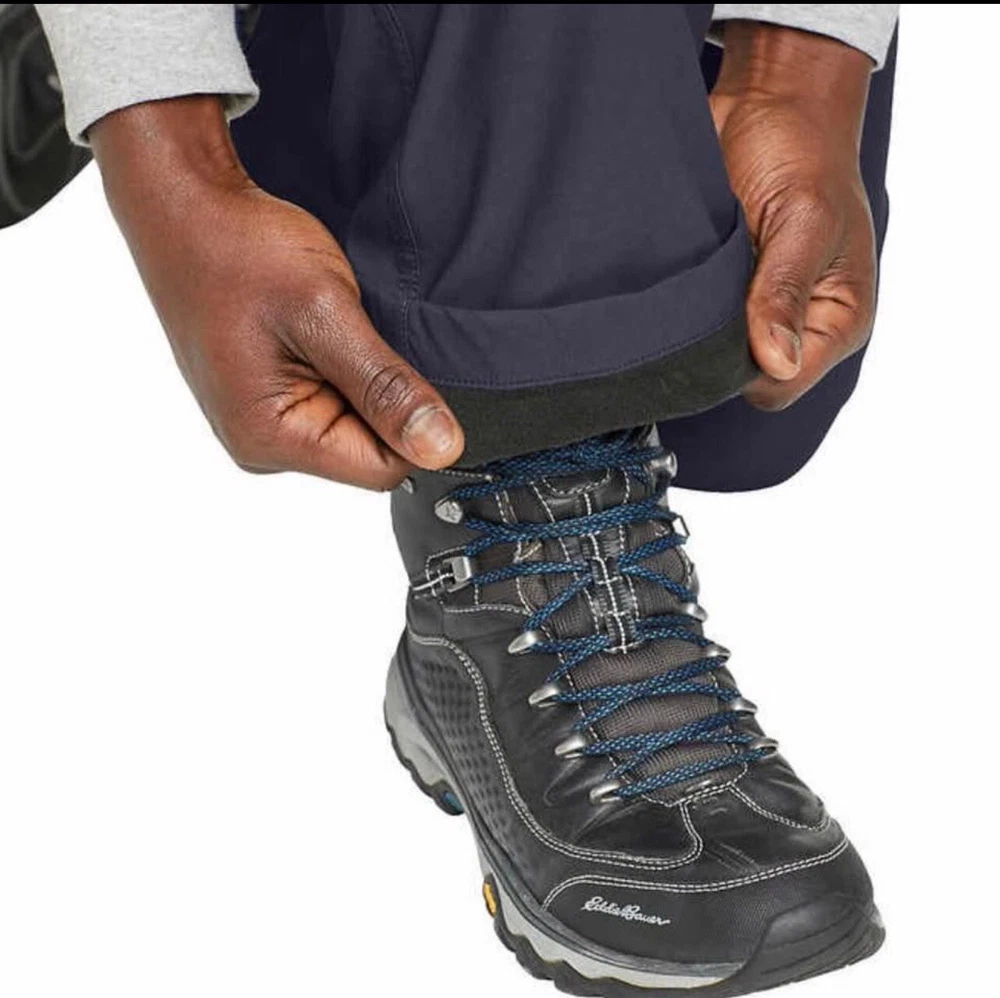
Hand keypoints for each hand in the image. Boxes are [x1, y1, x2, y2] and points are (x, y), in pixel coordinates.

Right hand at [90, 96, 463, 488]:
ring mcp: (261, 421)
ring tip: (332, 326)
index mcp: (269, 437)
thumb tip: (442, 447)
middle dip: (381, 396)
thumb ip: (386, 386)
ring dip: (361, 376)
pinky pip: (331, 400)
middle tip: (356, 334)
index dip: (412, 425)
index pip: (381, 468)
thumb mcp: (326, 312)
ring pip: (352, 423)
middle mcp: (261, 443)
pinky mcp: (267, 397)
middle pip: (367, 450)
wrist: (188, 206)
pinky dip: (343, 366)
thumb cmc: (237, 249)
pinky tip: (322, 330)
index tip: (411, 370)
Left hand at [711, 23, 876, 410]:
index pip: (781, 386)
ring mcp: (755, 309)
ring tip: (689, 286)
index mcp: (835, 319)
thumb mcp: (804, 221)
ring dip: (693, 328)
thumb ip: (785, 293)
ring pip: (712, 353)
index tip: (718, 334)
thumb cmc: (805, 152)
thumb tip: (779, 363)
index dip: (745, 372)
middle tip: (695, 305)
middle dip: (714, 352)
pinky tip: (677, 280)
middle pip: (742, 377)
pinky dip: (680, 308)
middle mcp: (796, 324)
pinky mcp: (721, 292)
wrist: (769, 102)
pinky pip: (693, 321)